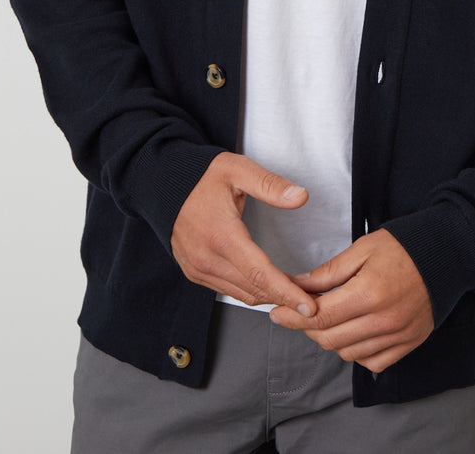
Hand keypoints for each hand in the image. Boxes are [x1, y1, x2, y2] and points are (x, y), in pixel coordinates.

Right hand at [170, 151, 316, 314]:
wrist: (161, 183)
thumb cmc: (201, 175)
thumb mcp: (238, 169)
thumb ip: (270, 185)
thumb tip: (300, 197)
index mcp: (222, 236)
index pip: (261, 274)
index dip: (288, 293)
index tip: (310, 305)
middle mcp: (207, 259)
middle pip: (254, 290)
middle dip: (286, 299)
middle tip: (313, 298)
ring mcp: (198, 268)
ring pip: (241, 294)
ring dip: (269, 297)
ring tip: (296, 294)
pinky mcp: (194, 272)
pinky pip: (227, 290)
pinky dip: (250, 291)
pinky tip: (267, 285)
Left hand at [269, 229, 433, 372]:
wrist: (446, 255)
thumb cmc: (404, 247)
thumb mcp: (362, 249)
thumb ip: (328, 272)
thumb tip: (297, 286)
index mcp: (369, 293)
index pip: (319, 317)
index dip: (292, 317)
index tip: (277, 313)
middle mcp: (383, 321)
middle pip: (329, 339)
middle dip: (308, 327)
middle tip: (301, 312)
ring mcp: (397, 337)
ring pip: (347, 353)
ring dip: (331, 338)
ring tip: (331, 316)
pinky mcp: (407, 345)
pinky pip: (371, 363)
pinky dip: (357, 352)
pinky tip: (355, 330)